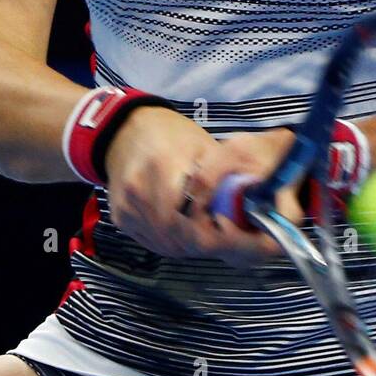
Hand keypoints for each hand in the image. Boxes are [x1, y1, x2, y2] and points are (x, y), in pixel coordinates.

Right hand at [104, 112, 303, 262]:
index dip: (215, 235)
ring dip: (190, 244)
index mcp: (163, 166)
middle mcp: (139, 189)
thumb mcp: (206, 149)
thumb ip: (225, 182)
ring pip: (166, 245)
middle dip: (206, 241)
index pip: (189, 221)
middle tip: (226, 234)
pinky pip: (152, 242)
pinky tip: (186, 228)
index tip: (233, 230)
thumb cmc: (174, 137)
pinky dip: (173, 241)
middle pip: (178, 239)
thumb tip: (254, 211)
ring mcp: (126, 206)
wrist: (130, 131)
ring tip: (208, 229)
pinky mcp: (121, 217)